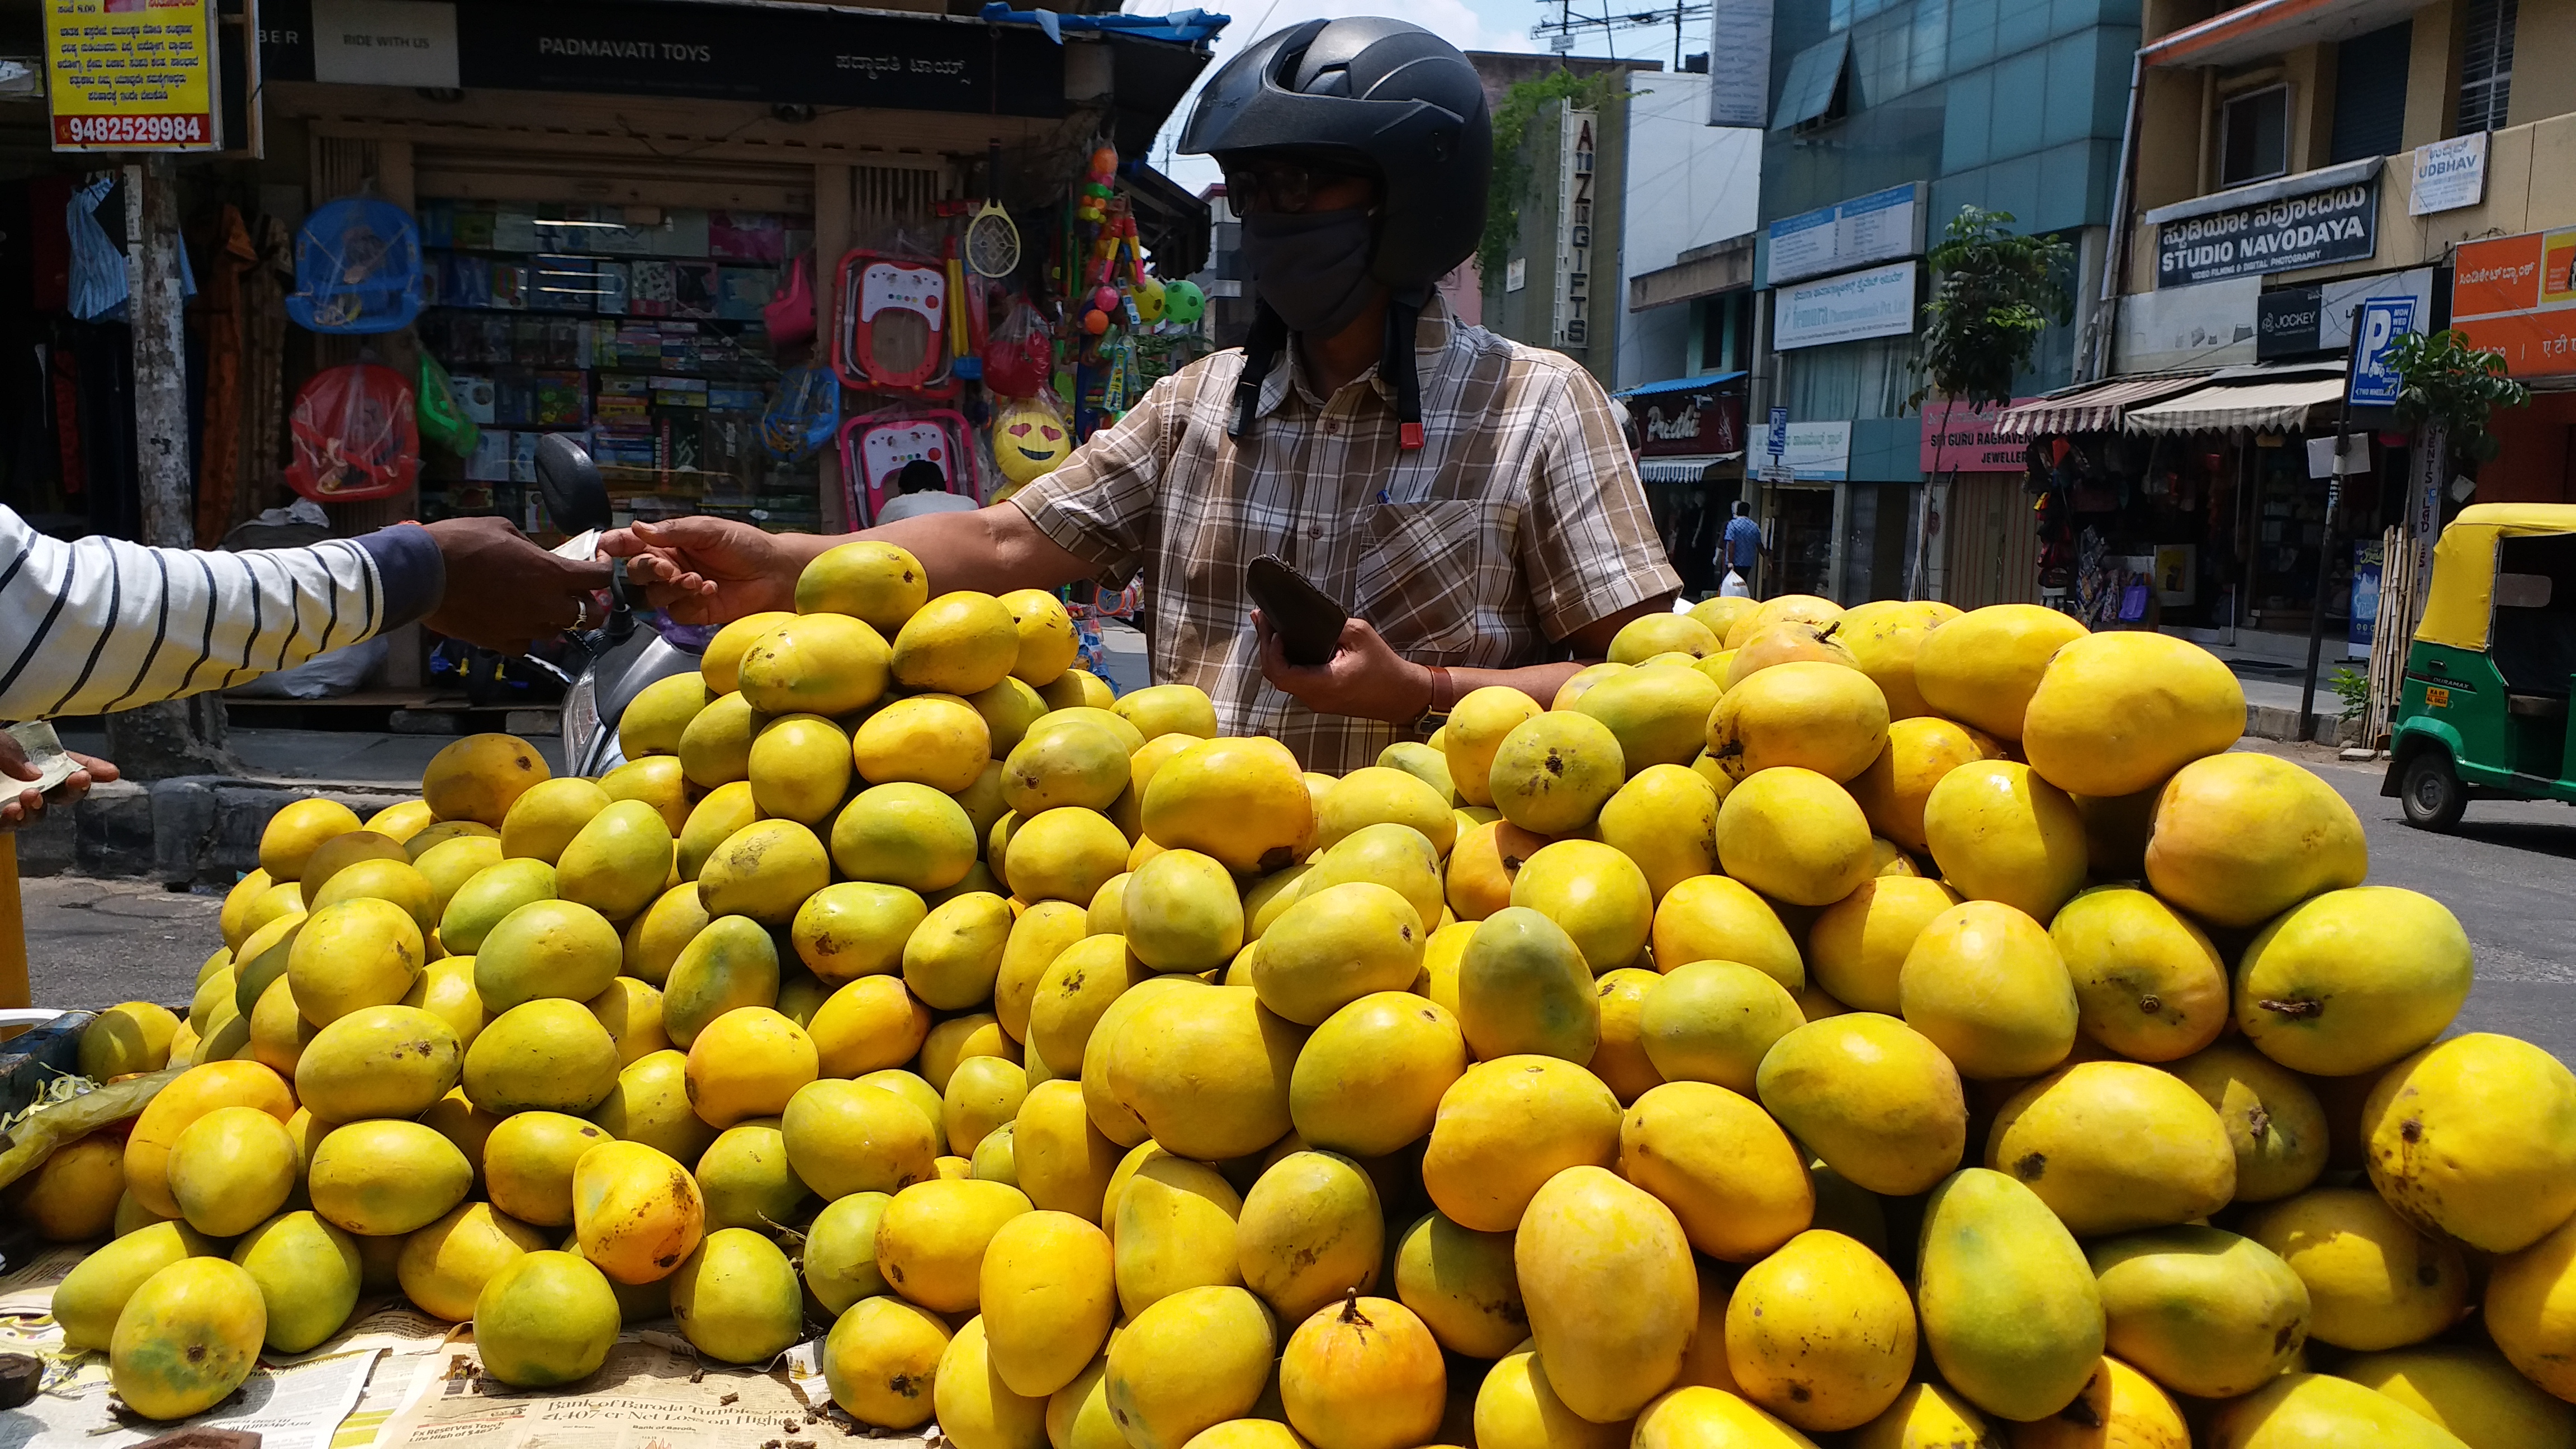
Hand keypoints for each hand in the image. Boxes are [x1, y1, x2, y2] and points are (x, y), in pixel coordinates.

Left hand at [0, 731, 115, 830]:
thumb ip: (9, 749)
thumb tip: (35, 774)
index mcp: (25, 756)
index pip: (63, 761)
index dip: (89, 767)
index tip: (112, 773)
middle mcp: (21, 781)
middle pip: (58, 791)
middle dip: (74, 788)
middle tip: (80, 779)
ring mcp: (8, 801)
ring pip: (37, 814)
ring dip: (39, 808)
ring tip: (32, 796)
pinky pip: (8, 826)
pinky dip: (15, 821)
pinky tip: (14, 811)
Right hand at [419, 518, 613, 653]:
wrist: (424, 572)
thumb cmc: (462, 542)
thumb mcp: (504, 530)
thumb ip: (532, 548)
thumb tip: (541, 557)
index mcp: (551, 573)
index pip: (599, 578)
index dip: (604, 569)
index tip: (597, 563)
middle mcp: (546, 605)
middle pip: (590, 615)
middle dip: (590, 604)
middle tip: (578, 593)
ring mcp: (525, 627)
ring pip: (558, 631)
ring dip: (556, 618)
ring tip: (541, 605)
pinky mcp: (501, 643)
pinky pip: (527, 644)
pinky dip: (527, 634)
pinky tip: (516, 621)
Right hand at [596, 517, 794, 625]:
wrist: (775, 572)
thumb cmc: (744, 544)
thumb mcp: (708, 530)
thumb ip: (673, 530)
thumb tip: (636, 528)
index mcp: (667, 542)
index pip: (629, 544)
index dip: (613, 546)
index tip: (604, 549)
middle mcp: (668, 566)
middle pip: (636, 573)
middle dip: (648, 569)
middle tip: (669, 567)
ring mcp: (679, 591)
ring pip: (652, 595)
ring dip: (671, 587)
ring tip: (698, 579)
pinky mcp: (693, 611)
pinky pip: (675, 611)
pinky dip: (689, 600)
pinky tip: (711, 590)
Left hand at [1255, 612, 1432, 723]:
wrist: (1401, 695)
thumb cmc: (1385, 667)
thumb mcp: (1360, 635)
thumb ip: (1332, 625)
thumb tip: (1307, 618)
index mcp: (1325, 684)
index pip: (1281, 674)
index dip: (1271, 651)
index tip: (1276, 631)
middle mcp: (1315, 698)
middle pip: (1275, 675)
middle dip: (1265, 645)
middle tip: (1261, 618)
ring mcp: (1316, 701)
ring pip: (1283, 679)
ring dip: (1273, 654)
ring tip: (1268, 627)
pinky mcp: (1319, 699)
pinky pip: (1294, 681)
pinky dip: (1285, 662)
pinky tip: (1283, 644)